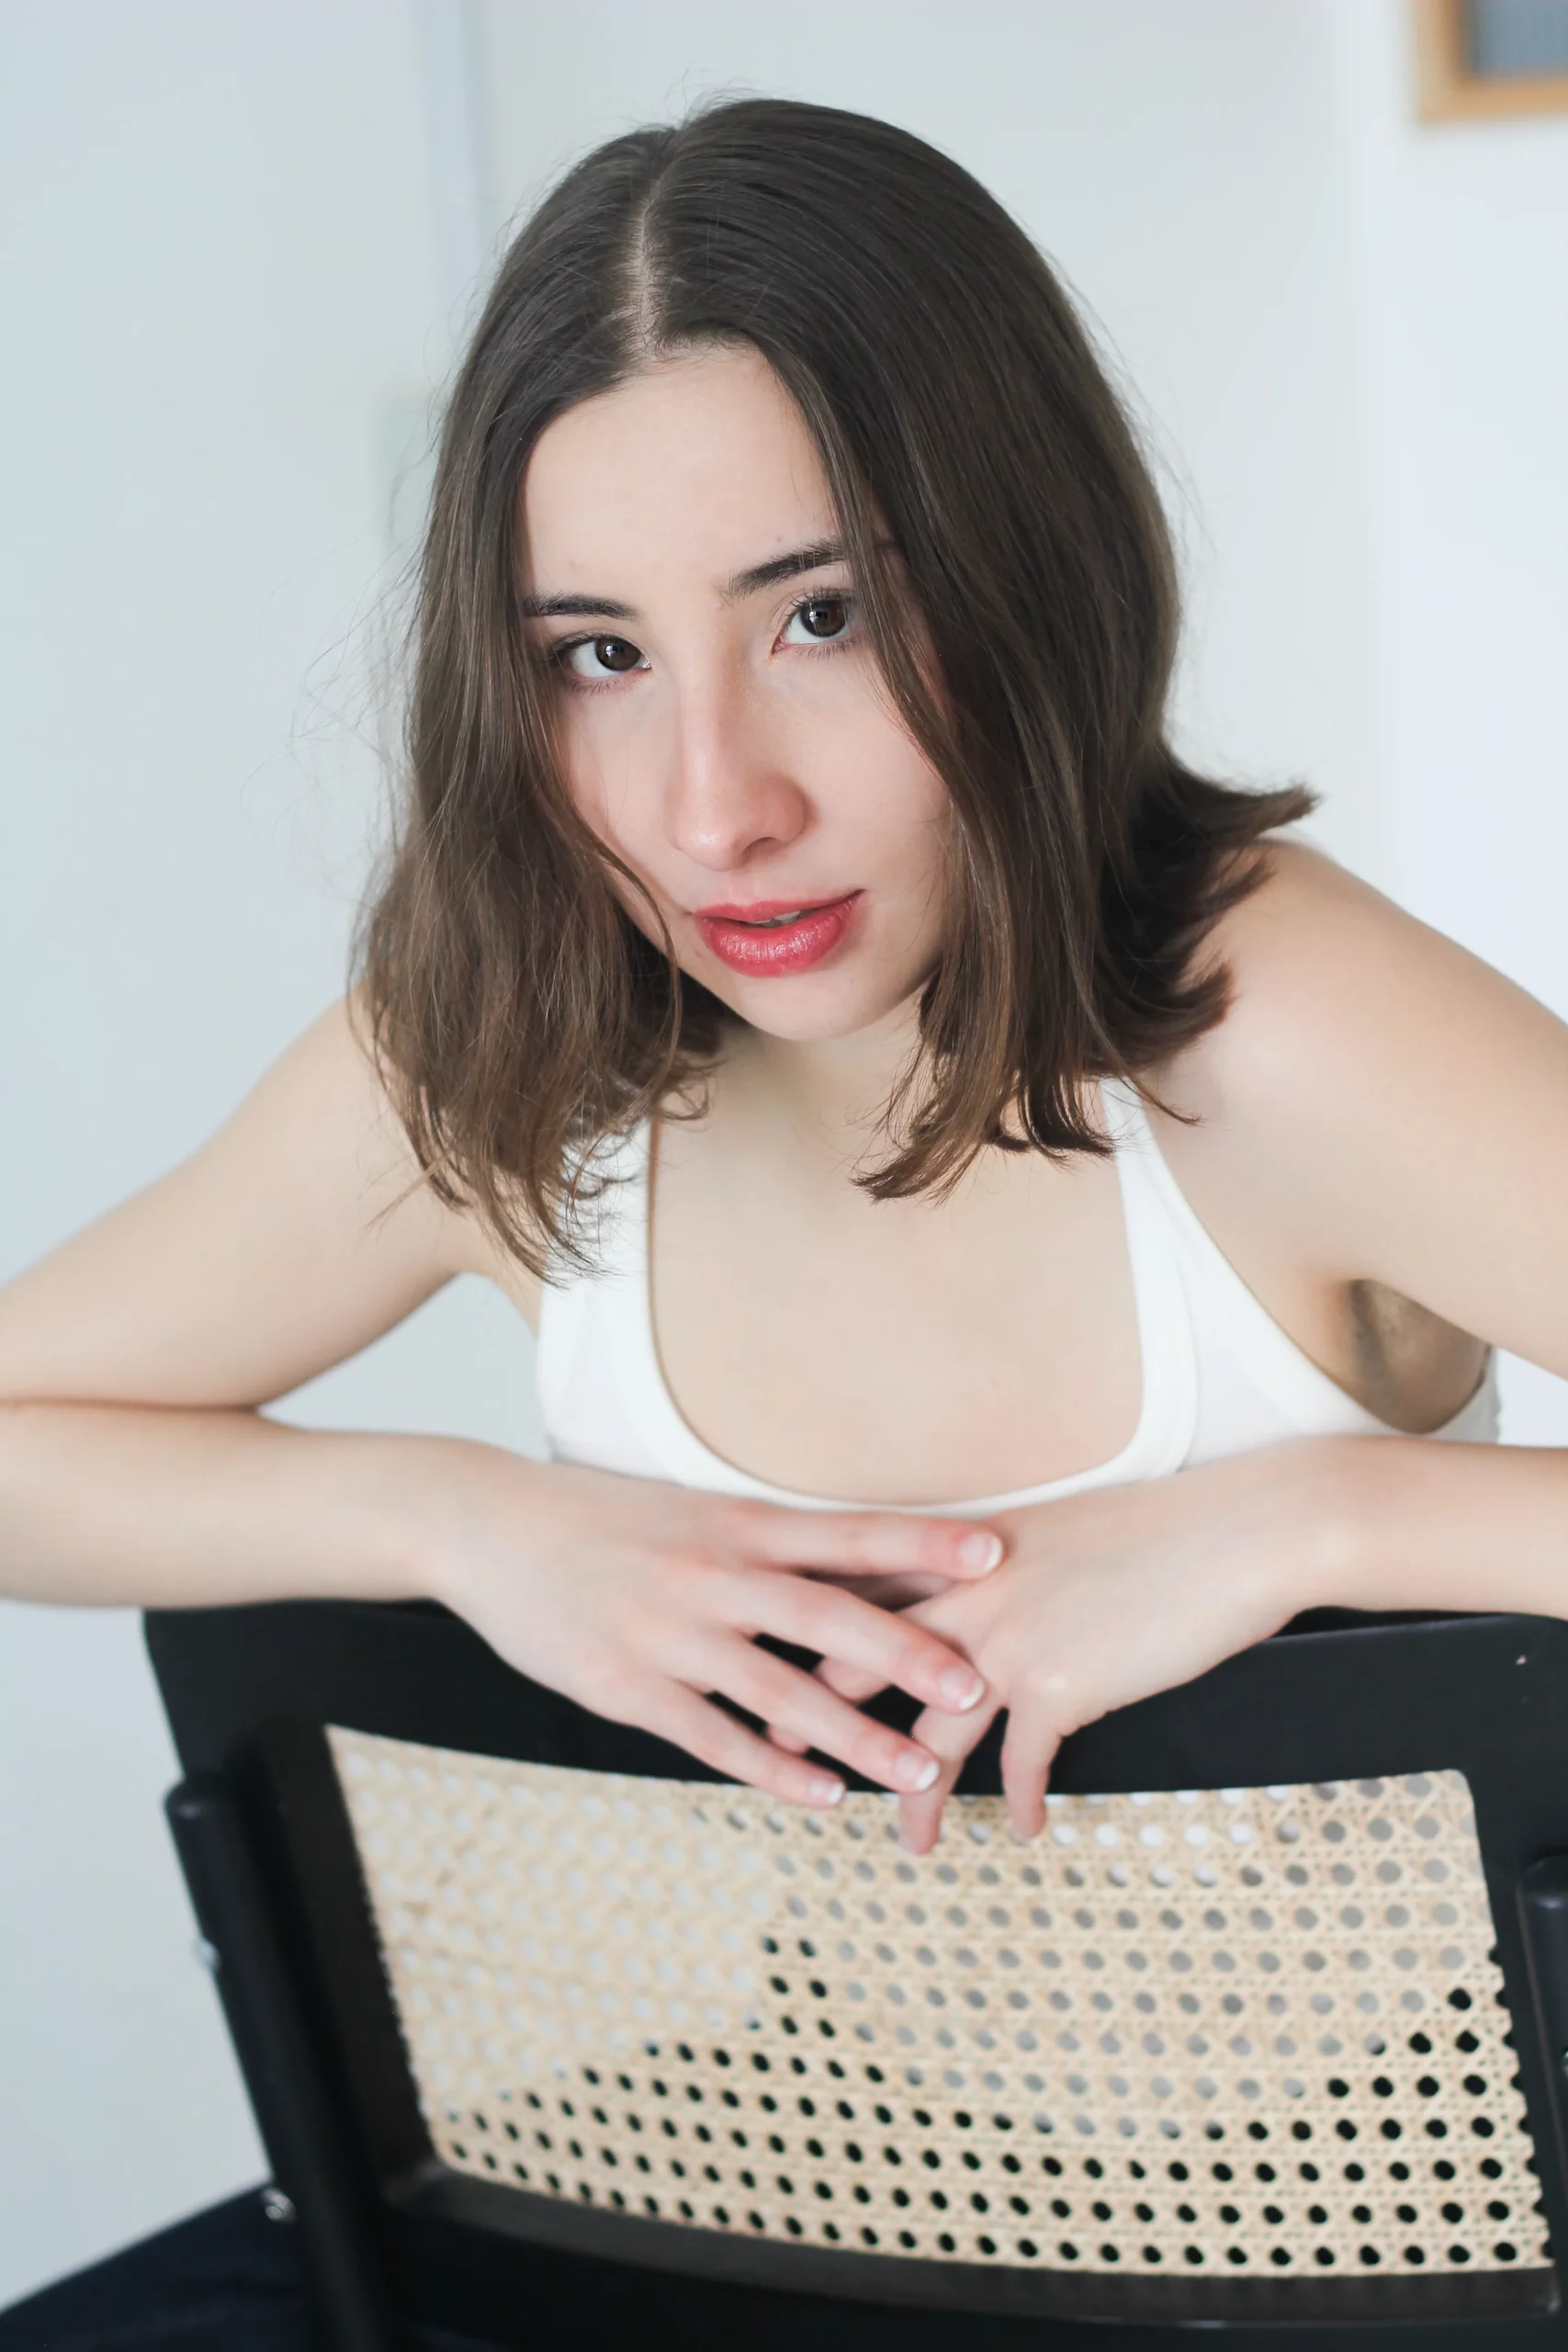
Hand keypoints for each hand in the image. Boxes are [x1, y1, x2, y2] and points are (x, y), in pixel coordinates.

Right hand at [411, 1445, 1003, 1808]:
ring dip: (854, 1735)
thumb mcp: (690, 1511)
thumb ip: (765, 1544)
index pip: (848, 1532)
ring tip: (917, 1771)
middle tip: (980, 1689)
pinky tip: (821, 1796)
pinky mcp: (628, 1687)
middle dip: (909, 1654)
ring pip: (780, 1691)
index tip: (996, 1550)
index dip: (922, 1542)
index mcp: (736, 1523)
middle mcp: (713, 1574)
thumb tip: (858, 1563)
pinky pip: (712, 1737)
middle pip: (829, 1615)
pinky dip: (771, 1769)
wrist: (488, 1525)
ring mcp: (670, 1634)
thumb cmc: (602, 1518)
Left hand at [815, 1440, 1353, 1851]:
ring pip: (931, 1736)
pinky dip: (1024, 1802)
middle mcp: (968, 1595)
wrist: (1235, 1533)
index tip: (775, 1654)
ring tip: (914, 1843)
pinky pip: (1021, 1763)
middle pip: (863, 1662)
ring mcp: (1007, 1642)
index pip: (865, 1590)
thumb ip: (1010, 1569)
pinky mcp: (1058, 1686)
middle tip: (778, 1748)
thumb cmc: (1162, 1529)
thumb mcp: (1060, 1533)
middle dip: (818, 1711)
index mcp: (965, 1554)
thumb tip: (992, 1599)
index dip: (814, 1626)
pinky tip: (1030, 1829)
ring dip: (918, 1797)